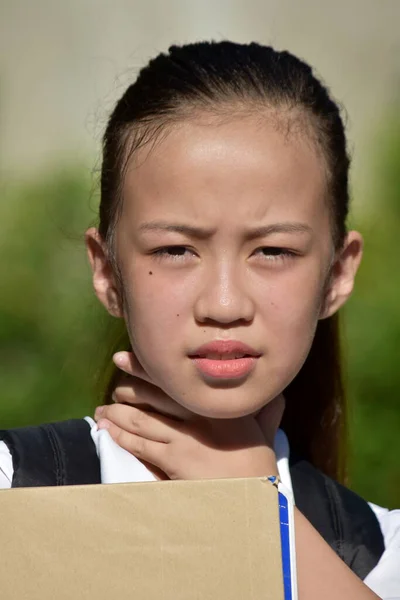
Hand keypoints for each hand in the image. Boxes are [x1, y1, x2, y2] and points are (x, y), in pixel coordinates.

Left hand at [94, 351, 278, 480]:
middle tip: (113, 383)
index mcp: (215, 401)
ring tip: (103, 409)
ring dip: (117, 413)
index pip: (175, 378)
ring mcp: (184, 437)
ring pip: (141, 419)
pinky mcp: (174, 460)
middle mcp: (197, 413)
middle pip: (153, 395)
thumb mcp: (264, 428)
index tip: (126, 357)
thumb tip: (277, 395)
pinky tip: (108, 430)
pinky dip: (121, 436)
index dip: (147, 367)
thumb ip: (266, 409)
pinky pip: (141, 445)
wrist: (255, 496)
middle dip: (128, 386)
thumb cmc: (260, 462)